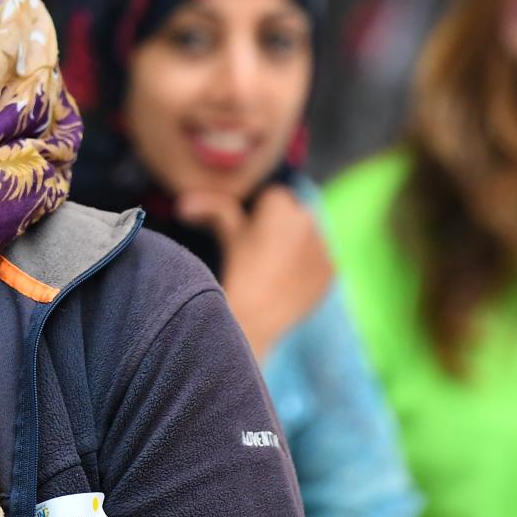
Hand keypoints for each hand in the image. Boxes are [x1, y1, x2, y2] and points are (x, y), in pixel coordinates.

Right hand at [177, 184, 333, 358]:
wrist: (254, 318)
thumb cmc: (235, 270)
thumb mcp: (224, 233)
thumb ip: (211, 208)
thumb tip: (185, 204)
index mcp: (281, 204)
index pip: (273, 197)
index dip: (258, 214)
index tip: (246, 234)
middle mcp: (308, 218)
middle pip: (294, 215)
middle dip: (280, 227)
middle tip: (258, 253)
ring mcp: (323, 246)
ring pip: (309, 237)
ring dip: (296, 245)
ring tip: (272, 270)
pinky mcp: (332, 271)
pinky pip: (320, 261)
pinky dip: (308, 268)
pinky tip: (288, 283)